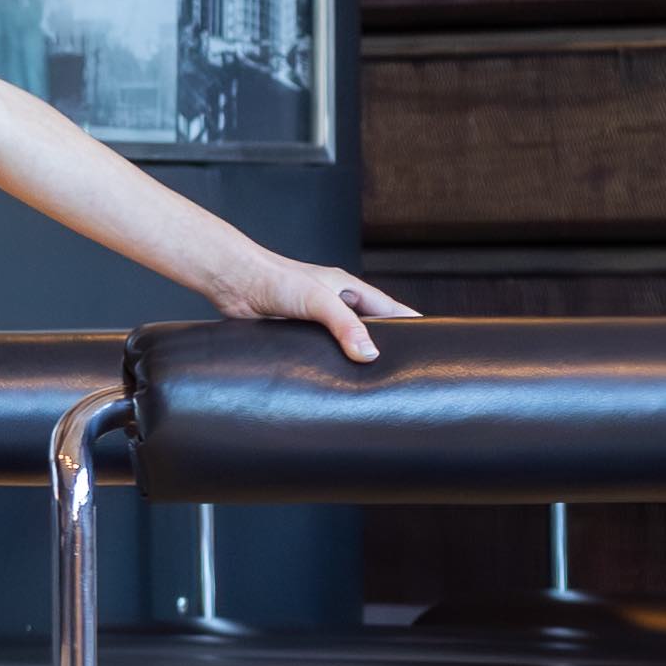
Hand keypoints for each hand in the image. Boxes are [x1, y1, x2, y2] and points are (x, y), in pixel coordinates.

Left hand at [203, 250, 417, 363]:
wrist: (233, 282)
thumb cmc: (275, 278)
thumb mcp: (319, 300)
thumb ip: (345, 326)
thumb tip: (370, 355)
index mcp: (350, 291)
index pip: (392, 312)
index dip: (412, 327)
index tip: (432, 346)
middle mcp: (336, 306)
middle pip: (371, 331)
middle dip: (385, 350)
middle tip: (402, 376)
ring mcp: (316, 322)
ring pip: (344, 345)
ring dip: (353, 361)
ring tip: (370, 387)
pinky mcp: (296, 336)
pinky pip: (319, 355)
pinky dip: (327, 366)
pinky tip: (331, 384)